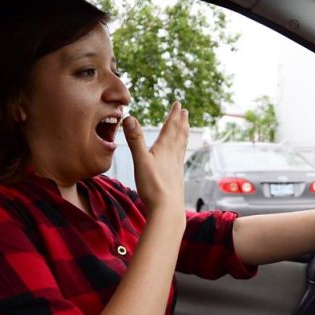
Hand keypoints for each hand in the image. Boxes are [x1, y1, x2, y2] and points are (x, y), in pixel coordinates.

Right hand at [123, 102, 188, 216]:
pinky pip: (180, 157)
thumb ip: (135, 139)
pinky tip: (180, 154)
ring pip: (182, 145)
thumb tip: (129, 117)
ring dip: (184, 134)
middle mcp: (173, 156)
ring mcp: (176, 167)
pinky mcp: (177, 177)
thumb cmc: (153, 187)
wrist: (167, 210)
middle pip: (179, 134)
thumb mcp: (140, 161)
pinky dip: (181, 150)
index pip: (170, 127)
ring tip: (186, 127)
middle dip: (181, 121)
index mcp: (165, 149)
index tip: (178, 104)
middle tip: (185, 111)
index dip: (174, 115)